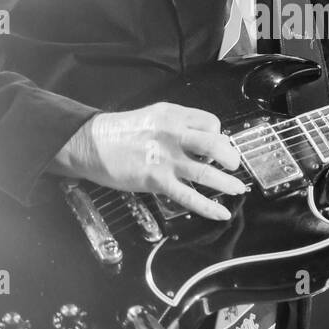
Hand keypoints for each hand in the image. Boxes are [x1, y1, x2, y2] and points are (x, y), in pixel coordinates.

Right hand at [50, 102, 245, 220]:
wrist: (91, 144)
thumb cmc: (121, 131)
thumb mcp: (154, 115)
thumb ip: (178, 126)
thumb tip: (202, 144)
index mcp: (174, 115)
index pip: (211, 123)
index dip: (218, 135)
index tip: (216, 146)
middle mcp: (174, 135)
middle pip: (215, 144)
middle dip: (230, 157)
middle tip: (234, 165)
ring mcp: (166, 159)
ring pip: (206, 172)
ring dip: (226, 183)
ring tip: (237, 188)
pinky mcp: (157, 181)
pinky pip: (189, 196)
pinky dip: (209, 207)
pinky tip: (221, 212)